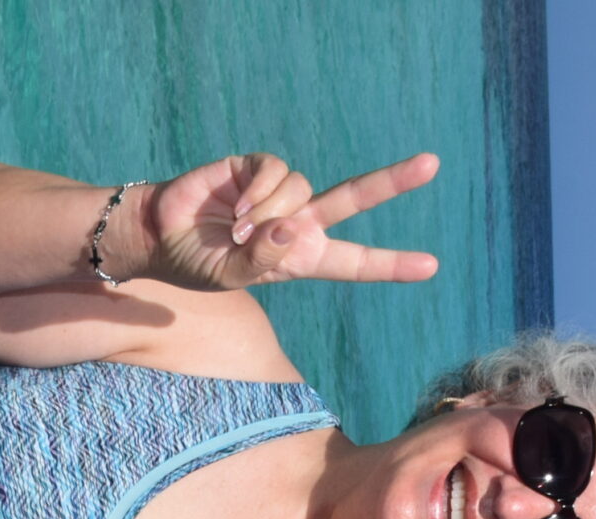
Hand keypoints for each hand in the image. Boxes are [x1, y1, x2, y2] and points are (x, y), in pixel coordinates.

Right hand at [137, 152, 440, 291]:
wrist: (162, 234)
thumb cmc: (198, 263)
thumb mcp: (230, 278)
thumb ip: (260, 261)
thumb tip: (288, 228)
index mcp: (301, 257)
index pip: (353, 262)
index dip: (390, 264)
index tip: (430, 266)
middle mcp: (298, 222)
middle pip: (354, 198)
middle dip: (392, 182)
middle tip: (433, 164)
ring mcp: (281, 193)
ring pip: (301, 189)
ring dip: (267, 214)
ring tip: (235, 231)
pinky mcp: (258, 167)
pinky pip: (277, 171)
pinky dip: (258, 192)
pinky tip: (233, 208)